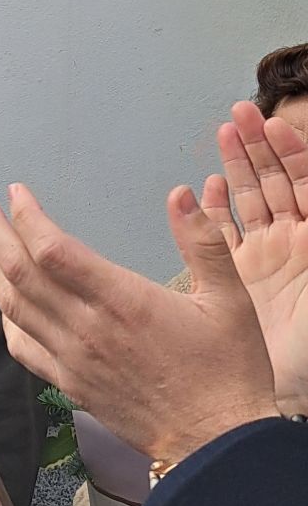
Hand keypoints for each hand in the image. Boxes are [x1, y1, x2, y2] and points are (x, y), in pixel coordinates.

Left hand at [0, 183, 277, 462]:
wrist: (218, 445)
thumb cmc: (227, 372)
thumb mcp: (231, 299)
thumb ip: (204, 240)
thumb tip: (181, 195)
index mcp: (122, 301)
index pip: (53, 250)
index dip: (26, 217)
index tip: (15, 192)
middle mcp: (87, 328)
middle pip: (20, 272)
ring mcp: (73, 359)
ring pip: (13, 306)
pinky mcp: (70, 384)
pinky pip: (23, 346)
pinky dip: (5, 316)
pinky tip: (1, 299)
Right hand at [202, 101, 307, 411]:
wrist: (298, 392)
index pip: (307, 183)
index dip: (292, 153)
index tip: (273, 125)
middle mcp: (294, 244)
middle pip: (276, 183)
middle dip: (259, 147)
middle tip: (239, 112)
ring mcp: (266, 260)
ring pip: (251, 201)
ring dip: (238, 166)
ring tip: (223, 132)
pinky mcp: (239, 280)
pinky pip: (225, 235)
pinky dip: (217, 210)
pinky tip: (208, 188)